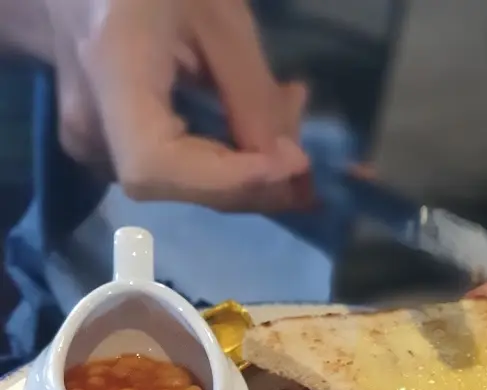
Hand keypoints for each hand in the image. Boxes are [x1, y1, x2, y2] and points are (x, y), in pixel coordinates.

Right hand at [45, 0, 309, 210]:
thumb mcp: (217, 11)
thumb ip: (252, 92)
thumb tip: (290, 166)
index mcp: (109, 69)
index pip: (157, 163)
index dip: (227, 178)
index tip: (292, 163)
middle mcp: (88, 120)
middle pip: (175, 184)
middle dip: (252, 182)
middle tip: (308, 160)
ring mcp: (90, 138)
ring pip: (180, 184)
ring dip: (245, 174)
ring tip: (290, 140)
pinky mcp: (106, 143)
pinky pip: (173, 169)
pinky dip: (224, 162)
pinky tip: (260, 138)